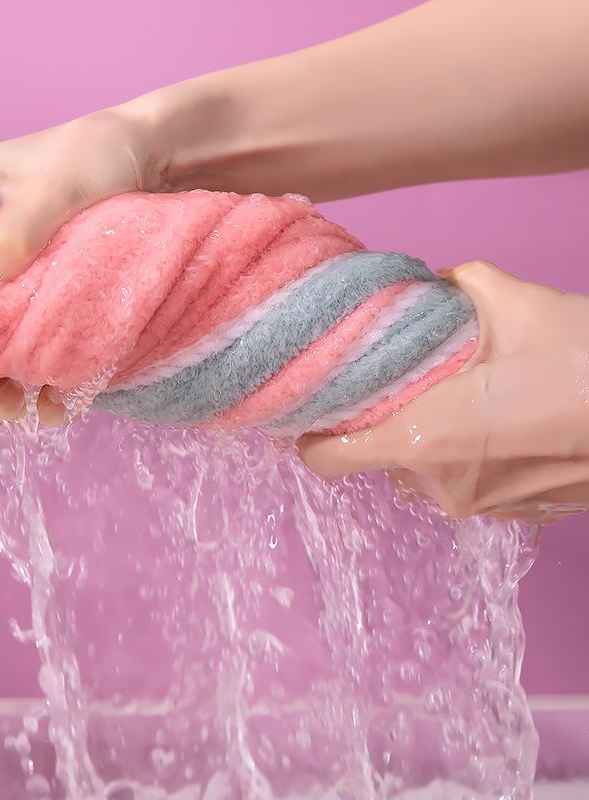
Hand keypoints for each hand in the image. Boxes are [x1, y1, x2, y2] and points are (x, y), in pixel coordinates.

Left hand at [298, 261, 588, 522]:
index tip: (326, 410)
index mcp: (418, 440)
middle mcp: (437, 485)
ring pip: (419, 476)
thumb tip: (426, 286)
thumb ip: (449, 289)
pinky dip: (466, 459)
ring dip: (426, 443)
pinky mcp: (516, 516)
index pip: (323, 459)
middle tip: (405, 387)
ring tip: (461, 401)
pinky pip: (464, 485)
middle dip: (381, 425)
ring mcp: (478, 508)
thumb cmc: (581, 359)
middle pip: (374, 461)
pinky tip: (499, 424)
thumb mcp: (508, 301)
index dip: (316, 434)